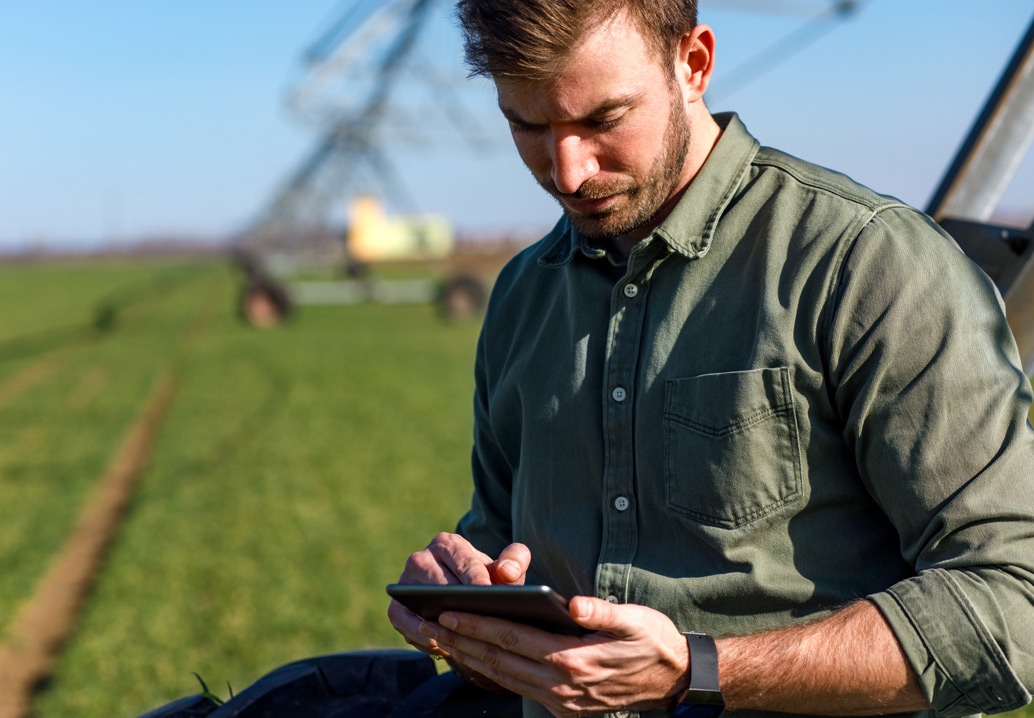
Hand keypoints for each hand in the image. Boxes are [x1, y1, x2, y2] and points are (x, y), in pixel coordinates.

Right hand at [387, 533, 530, 657]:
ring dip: (437, 623)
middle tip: (478, 622)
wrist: (465, 601)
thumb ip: (515, 562)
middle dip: (458, 603)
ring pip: (417, 603)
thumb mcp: (507, 570)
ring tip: (462, 639)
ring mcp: (405, 583)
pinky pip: (405, 623)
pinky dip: (422, 637)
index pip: (463, 561)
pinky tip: (444, 646)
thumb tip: (506, 572)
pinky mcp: (396, 607)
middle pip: (438, 583)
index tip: (489, 594)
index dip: (477, 578)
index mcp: (448, 544)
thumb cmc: (488, 582)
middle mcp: (421, 558)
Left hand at [420, 596, 689, 716]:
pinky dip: (490, 674)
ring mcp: (561, 701)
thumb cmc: (652, 642)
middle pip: (498, 661)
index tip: (447, 612)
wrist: (674, 682)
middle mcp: (561, 686)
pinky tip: (474, 660)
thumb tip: (574, 604)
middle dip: (460, 642)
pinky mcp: (563, 709)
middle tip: (426, 625)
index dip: (477, 624)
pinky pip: (517, 689)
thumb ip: (601, 612)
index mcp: (573, 661)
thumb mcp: (635, 620)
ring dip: (468, 659)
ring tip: (440, 640)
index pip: (512, 639)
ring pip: (502, 678)